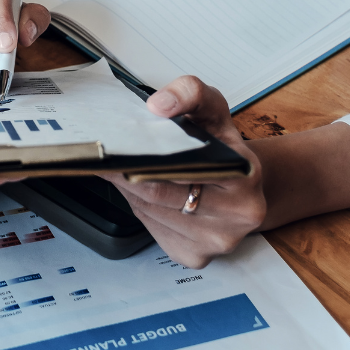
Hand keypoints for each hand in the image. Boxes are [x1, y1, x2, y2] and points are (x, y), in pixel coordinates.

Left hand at [101, 76, 266, 268]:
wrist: (242, 184)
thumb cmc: (222, 147)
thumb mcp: (212, 109)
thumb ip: (190, 93)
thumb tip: (159, 105)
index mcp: (245, 175)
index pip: (180, 167)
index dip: (142, 156)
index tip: (115, 146)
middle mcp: (237, 216)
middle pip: (157, 193)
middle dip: (126, 172)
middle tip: (104, 155)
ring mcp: (216, 241)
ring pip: (149, 212)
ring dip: (128, 189)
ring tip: (123, 168)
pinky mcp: (194, 257)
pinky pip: (151, 229)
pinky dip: (139, 208)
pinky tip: (142, 191)